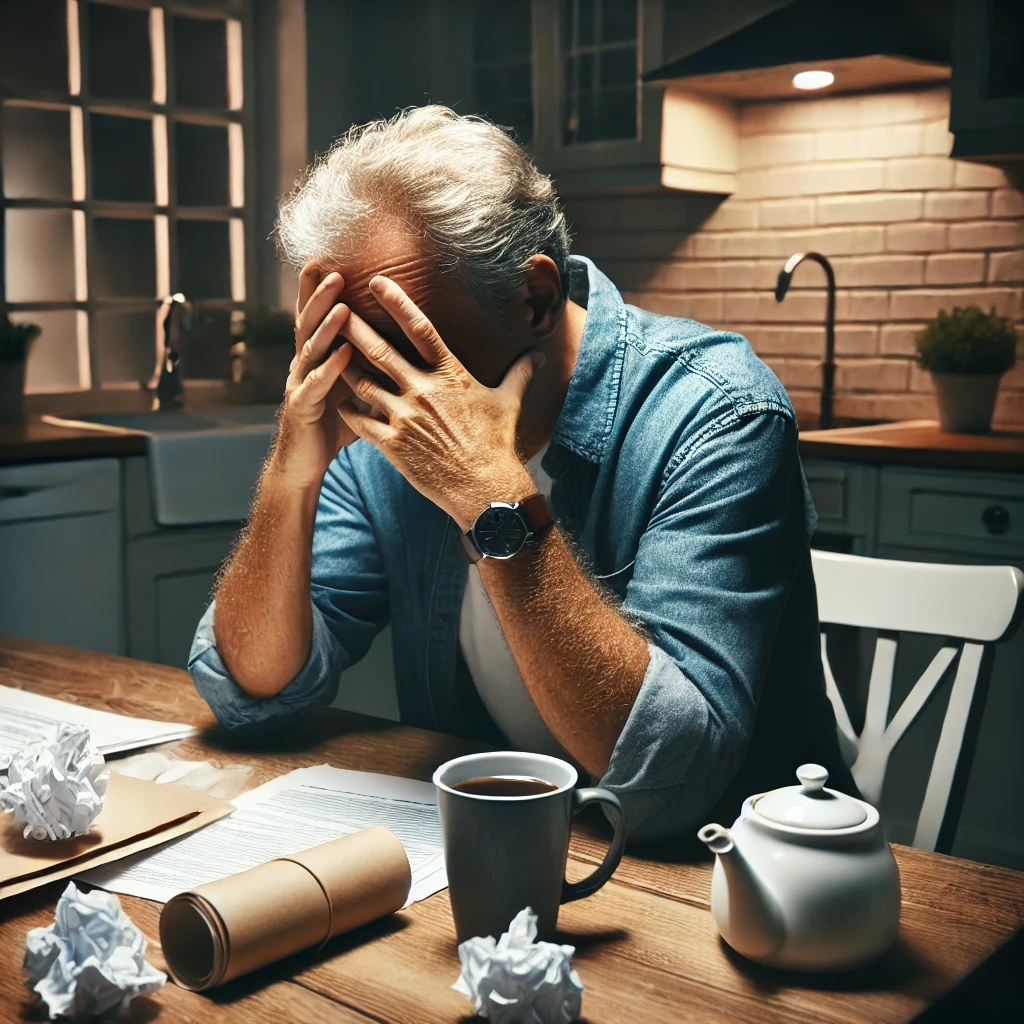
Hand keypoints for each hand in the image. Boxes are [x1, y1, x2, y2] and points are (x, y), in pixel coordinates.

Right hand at [271, 264, 356, 488]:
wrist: (303, 465)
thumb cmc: (331, 427)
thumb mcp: (353, 392)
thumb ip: (367, 368)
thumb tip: (400, 352)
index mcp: (315, 358)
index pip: (316, 317)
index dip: (318, 290)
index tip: (327, 259)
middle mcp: (303, 366)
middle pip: (309, 323)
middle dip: (319, 295)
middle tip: (334, 269)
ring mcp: (299, 385)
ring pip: (310, 349)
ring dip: (326, 325)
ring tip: (341, 304)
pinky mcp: (302, 409)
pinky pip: (316, 385)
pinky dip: (330, 369)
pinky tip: (344, 355)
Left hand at [337, 276, 539, 529]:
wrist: (485, 487)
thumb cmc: (497, 444)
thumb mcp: (509, 403)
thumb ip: (518, 374)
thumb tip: (538, 357)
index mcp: (449, 374)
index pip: (420, 328)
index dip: (396, 302)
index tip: (376, 282)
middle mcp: (422, 390)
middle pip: (380, 351)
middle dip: (353, 328)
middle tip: (332, 309)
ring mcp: (405, 417)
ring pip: (363, 384)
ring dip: (344, 368)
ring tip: (328, 354)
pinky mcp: (393, 444)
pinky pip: (361, 422)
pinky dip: (349, 411)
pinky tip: (340, 403)